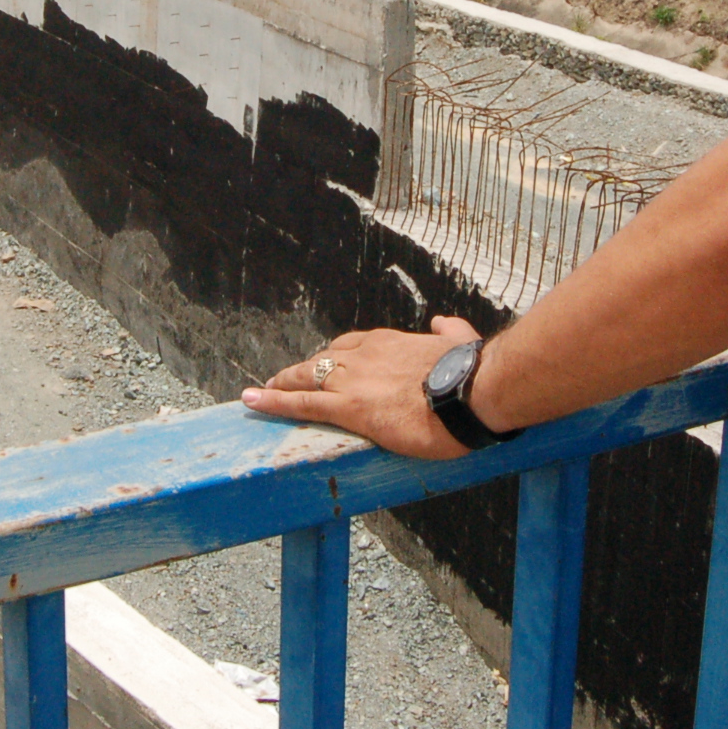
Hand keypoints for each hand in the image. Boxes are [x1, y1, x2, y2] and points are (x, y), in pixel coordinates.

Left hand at [240, 315, 482, 458]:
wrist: (474, 390)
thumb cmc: (472, 371)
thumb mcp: (461, 340)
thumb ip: (451, 332)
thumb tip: (443, 321)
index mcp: (390, 343)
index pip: (352, 345)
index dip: (335, 356)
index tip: (326, 361)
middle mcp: (365, 355)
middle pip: (322, 359)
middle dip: (302, 369)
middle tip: (283, 379)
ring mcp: (353, 380)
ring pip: (305, 377)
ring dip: (281, 384)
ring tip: (263, 391)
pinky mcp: (349, 407)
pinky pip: (301, 403)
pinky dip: (273, 401)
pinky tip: (253, 401)